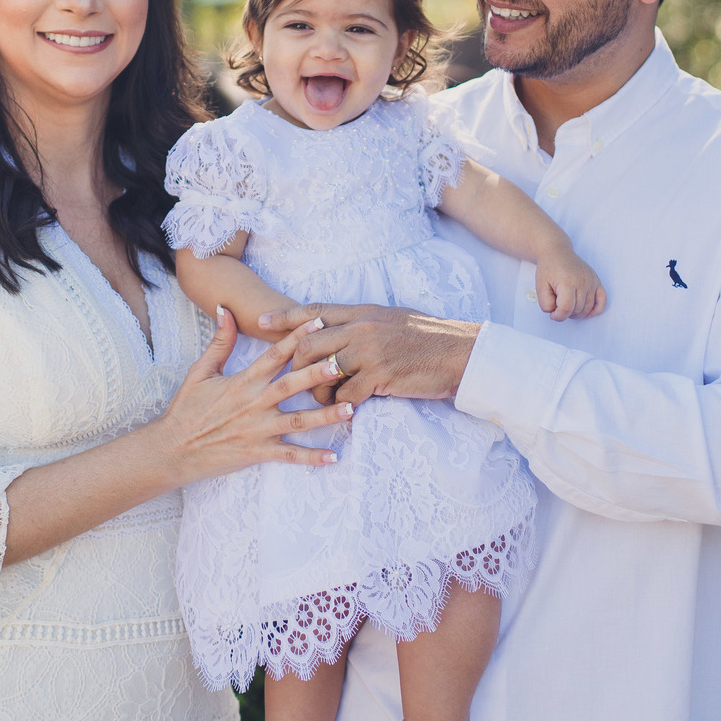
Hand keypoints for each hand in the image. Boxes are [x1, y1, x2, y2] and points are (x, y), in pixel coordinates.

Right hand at [154, 307, 353, 484]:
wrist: (171, 449)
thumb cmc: (187, 409)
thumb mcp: (201, 371)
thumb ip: (220, 341)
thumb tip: (226, 309)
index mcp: (243, 381)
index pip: (274, 355)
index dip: (297, 337)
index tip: (319, 323)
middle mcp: (254, 404)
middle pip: (291, 385)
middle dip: (318, 373)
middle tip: (343, 362)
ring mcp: (257, 430)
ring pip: (297, 421)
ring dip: (325, 416)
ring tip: (351, 409)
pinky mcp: (258, 453)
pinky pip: (289, 455)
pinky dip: (311, 457)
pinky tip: (333, 457)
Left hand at [257, 303, 481, 406]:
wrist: (460, 353)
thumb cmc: (428, 337)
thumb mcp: (391, 319)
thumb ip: (363, 323)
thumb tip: (340, 330)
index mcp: (362, 311)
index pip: (313, 310)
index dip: (285, 316)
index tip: (260, 321)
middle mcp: (361, 328)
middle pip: (308, 343)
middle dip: (296, 365)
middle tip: (299, 382)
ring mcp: (370, 351)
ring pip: (322, 372)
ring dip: (317, 391)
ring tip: (324, 400)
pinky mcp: (380, 376)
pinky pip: (346, 394)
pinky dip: (342, 406)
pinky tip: (347, 411)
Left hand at [535, 246, 605, 320]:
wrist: (557, 252)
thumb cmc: (548, 269)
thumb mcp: (540, 286)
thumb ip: (545, 303)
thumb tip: (557, 313)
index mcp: (567, 282)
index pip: (566, 308)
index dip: (558, 316)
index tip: (552, 314)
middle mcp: (582, 281)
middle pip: (577, 309)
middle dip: (566, 313)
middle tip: (558, 307)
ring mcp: (591, 281)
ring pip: (588, 308)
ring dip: (577, 313)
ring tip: (567, 306)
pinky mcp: (596, 281)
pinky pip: (602, 300)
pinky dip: (596, 309)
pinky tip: (587, 313)